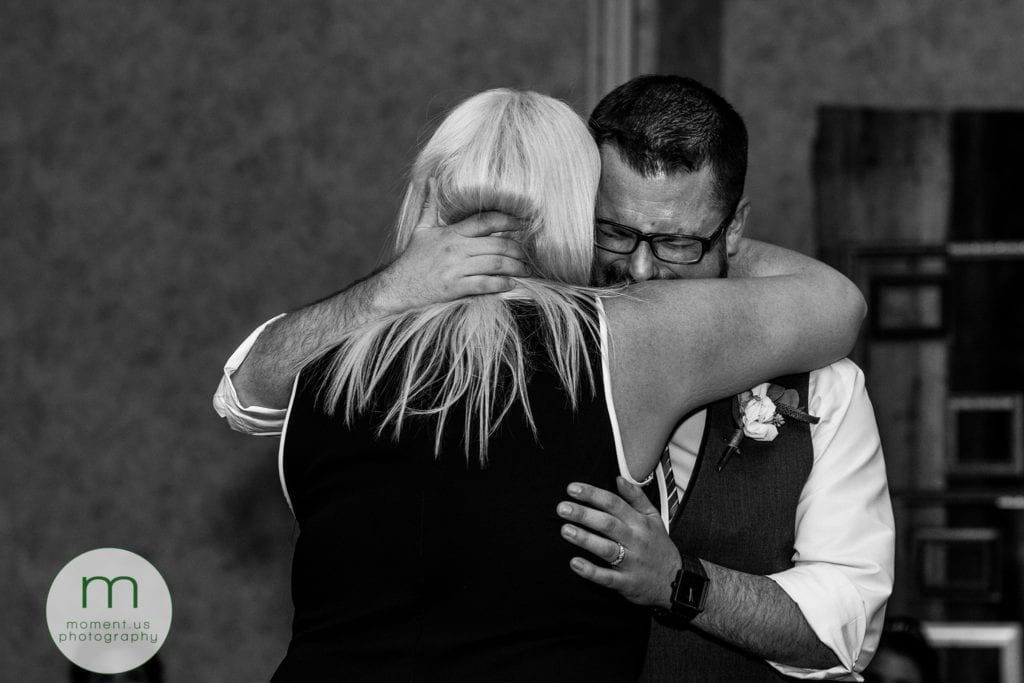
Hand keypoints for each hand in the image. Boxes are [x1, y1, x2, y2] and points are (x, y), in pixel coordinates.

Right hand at [375, 179, 531, 312]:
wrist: (397, 287)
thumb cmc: (412, 260)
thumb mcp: (421, 230)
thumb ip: (430, 205)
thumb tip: (431, 180)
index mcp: (451, 233)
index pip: (485, 221)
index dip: (507, 220)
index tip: (522, 223)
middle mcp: (455, 249)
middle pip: (496, 244)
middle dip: (517, 249)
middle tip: (527, 255)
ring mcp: (455, 268)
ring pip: (495, 264)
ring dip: (515, 267)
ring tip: (525, 270)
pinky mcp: (454, 288)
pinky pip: (485, 284)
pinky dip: (501, 284)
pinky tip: (510, 284)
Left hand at [557, 477, 681, 607]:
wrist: (677, 581)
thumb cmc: (659, 546)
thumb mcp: (654, 518)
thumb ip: (636, 498)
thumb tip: (619, 478)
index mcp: (639, 522)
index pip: (614, 503)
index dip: (593, 494)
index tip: (572, 488)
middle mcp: (635, 540)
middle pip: (608, 523)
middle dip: (584, 514)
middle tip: (562, 508)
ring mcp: (631, 562)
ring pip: (606, 548)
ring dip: (585, 539)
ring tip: (565, 530)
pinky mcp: (627, 583)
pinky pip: (607, 577)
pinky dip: (591, 571)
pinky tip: (574, 563)